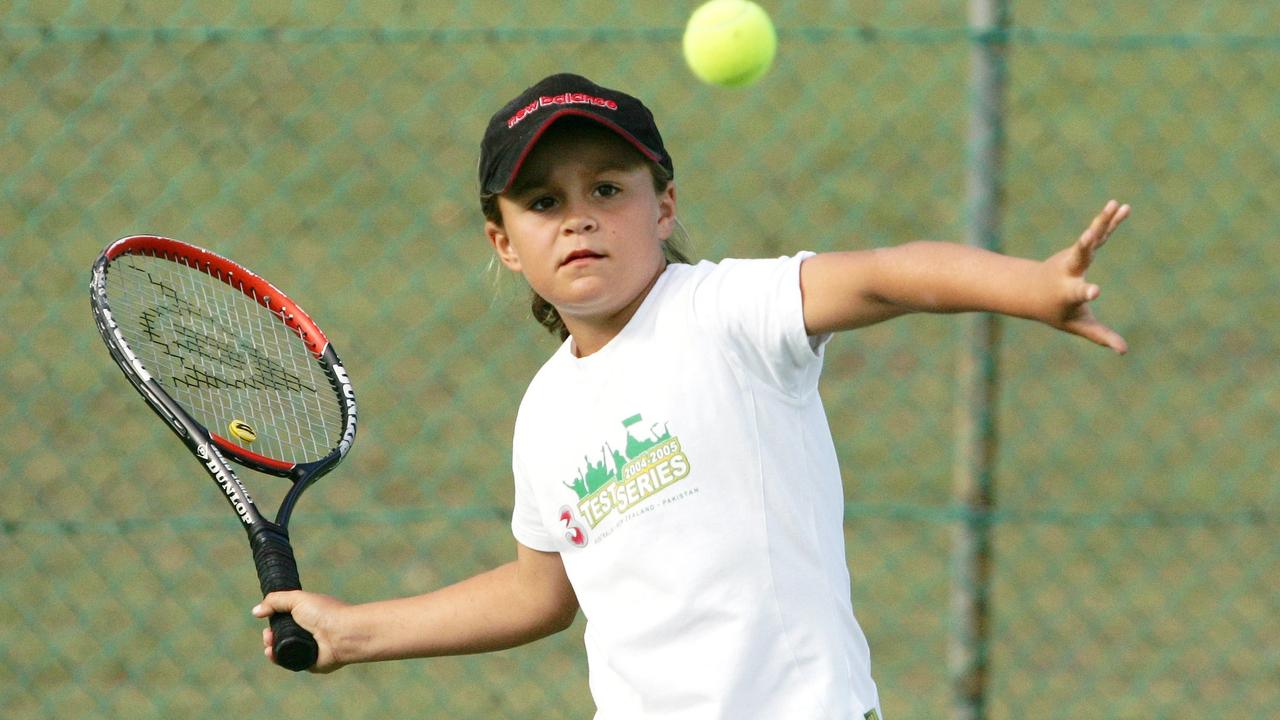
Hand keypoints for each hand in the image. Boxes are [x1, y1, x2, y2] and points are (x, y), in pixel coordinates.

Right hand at [253, 591, 348, 672]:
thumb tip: (256, 611)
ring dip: (270, 648)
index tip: (266, 620)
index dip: (272, 621)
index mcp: (307, 615)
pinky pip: (288, 663)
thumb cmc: (324, 613)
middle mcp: (307, 632)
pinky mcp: (308, 663)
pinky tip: (272, 654)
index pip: (284, 620)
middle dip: (268, 636)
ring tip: (269, 645)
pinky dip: (278, 659)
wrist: (342, 634)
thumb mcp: (297, 599)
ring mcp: (307, 648)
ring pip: (282, 651)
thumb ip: (275, 601)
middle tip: (268, 635)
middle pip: (280, 636)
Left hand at [1041, 199, 1130, 352]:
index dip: (1086, 293)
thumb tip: (1124, 351)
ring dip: (1101, 222)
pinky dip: (1109, 221)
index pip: (1078, 293)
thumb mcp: (1077, 325)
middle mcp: (1069, 272)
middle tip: (1089, 235)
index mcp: (1068, 293)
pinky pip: (1098, 233)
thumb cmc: (1057, 311)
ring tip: (1115, 205)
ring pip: (1089, 238)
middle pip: (1079, 257)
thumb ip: (1100, 336)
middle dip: (1084, 246)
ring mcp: (1074, 257)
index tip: (1094, 291)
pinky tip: (1123, 206)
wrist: (1032, 290)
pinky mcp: (1081, 248)